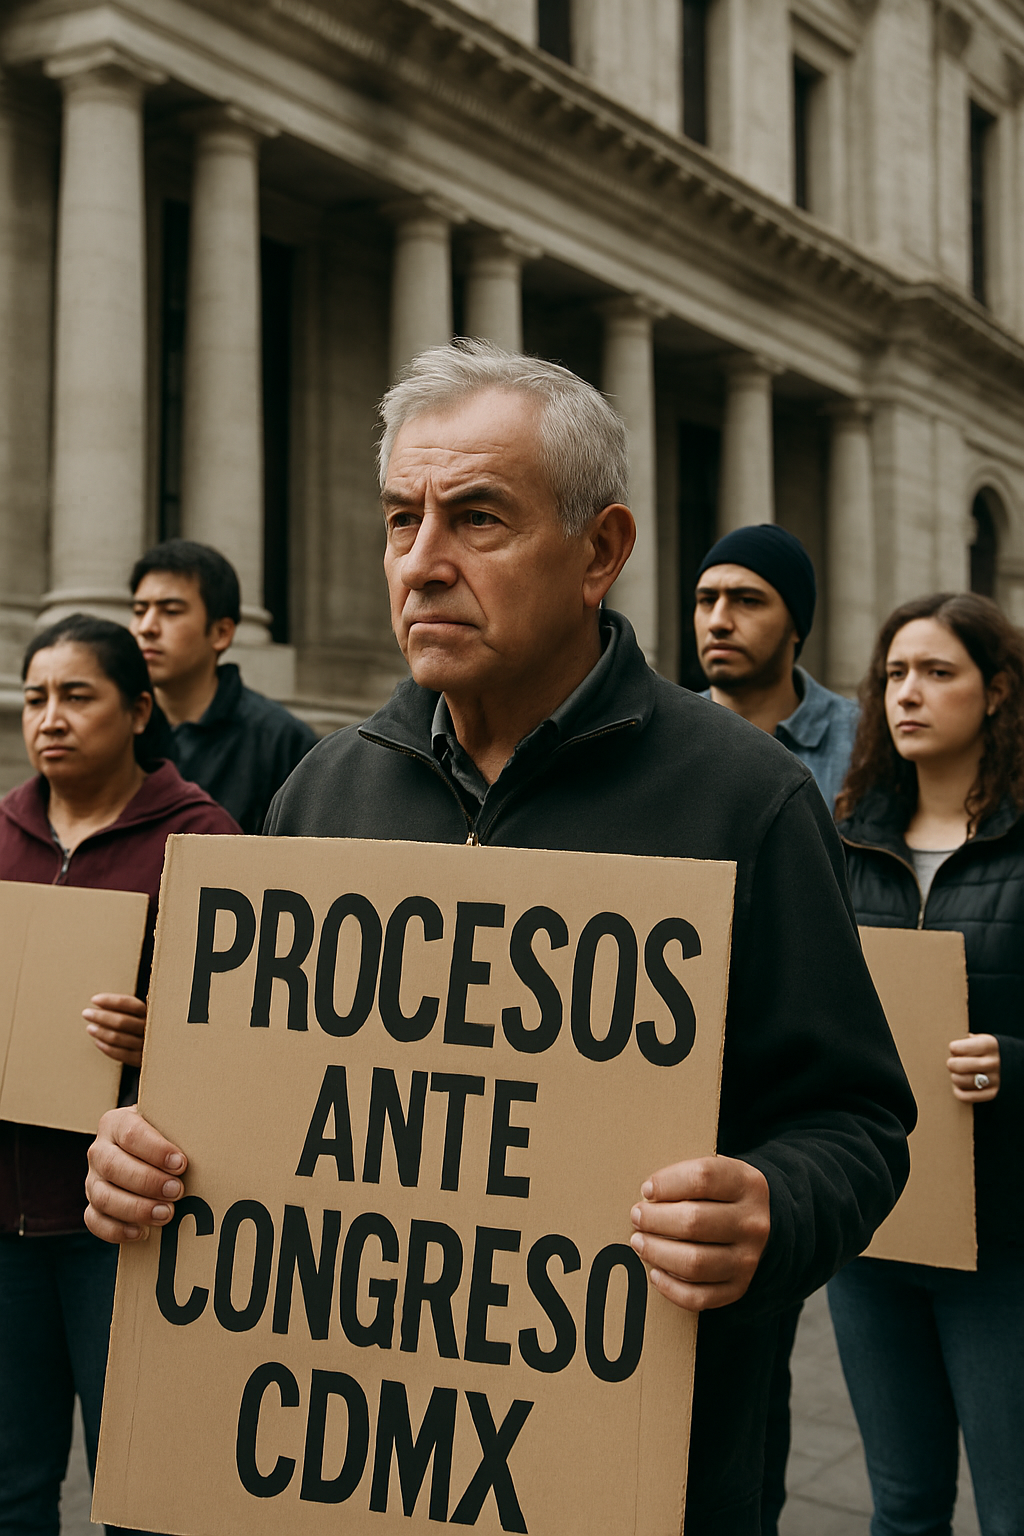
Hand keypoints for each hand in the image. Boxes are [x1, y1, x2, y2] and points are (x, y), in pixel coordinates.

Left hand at [83, 993, 146, 1068]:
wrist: (170, 1050)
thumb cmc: (152, 1028)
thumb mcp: (148, 1014)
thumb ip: (132, 1009)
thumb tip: (102, 1002)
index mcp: (153, 1013)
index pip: (130, 1004)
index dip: (110, 1001)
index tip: (95, 1000)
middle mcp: (151, 1028)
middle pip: (121, 1021)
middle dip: (100, 1016)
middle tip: (87, 1013)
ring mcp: (147, 1045)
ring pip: (118, 1038)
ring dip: (100, 1032)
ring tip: (90, 1028)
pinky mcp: (142, 1060)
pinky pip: (121, 1055)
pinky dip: (107, 1048)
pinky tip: (98, 1042)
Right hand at [85, 1106, 187, 1243]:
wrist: (144, 1148)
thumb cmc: (163, 1135)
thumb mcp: (168, 1123)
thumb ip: (180, 1130)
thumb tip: (212, 1141)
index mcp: (116, 1123)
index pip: (131, 1134)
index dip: (156, 1150)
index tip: (181, 1163)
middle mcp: (99, 1151)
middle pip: (114, 1167)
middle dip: (148, 1181)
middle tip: (177, 1191)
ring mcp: (93, 1180)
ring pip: (103, 1197)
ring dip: (136, 1208)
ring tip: (166, 1214)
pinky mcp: (93, 1205)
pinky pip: (95, 1221)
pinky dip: (116, 1230)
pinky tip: (142, 1233)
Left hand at [629, 1155, 770, 1311]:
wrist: (760, 1225)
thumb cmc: (725, 1195)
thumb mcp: (718, 1172)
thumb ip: (686, 1177)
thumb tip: (648, 1194)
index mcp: (747, 1185)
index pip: (702, 1178)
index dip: (667, 1183)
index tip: (647, 1189)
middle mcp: (752, 1223)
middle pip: (694, 1221)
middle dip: (655, 1220)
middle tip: (637, 1216)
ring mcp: (747, 1259)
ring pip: (694, 1262)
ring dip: (657, 1253)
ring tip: (640, 1242)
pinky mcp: (738, 1287)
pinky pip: (699, 1296)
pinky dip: (671, 1287)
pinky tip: (656, 1273)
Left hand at [947, 1034, 999, 1101]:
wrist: (1015, 1063)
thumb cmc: (989, 1050)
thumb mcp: (982, 1038)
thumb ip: (966, 1040)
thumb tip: (949, 1044)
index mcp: (988, 1045)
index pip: (957, 1048)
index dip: (953, 1049)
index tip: (955, 1049)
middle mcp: (992, 1062)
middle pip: (956, 1065)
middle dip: (951, 1064)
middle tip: (953, 1063)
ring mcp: (994, 1079)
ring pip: (960, 1081)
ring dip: (954, 1077)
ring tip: (957, 1073)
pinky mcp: (992, 1093)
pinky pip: (965, 1096)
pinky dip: (958, 1091)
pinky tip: (959, 1085)